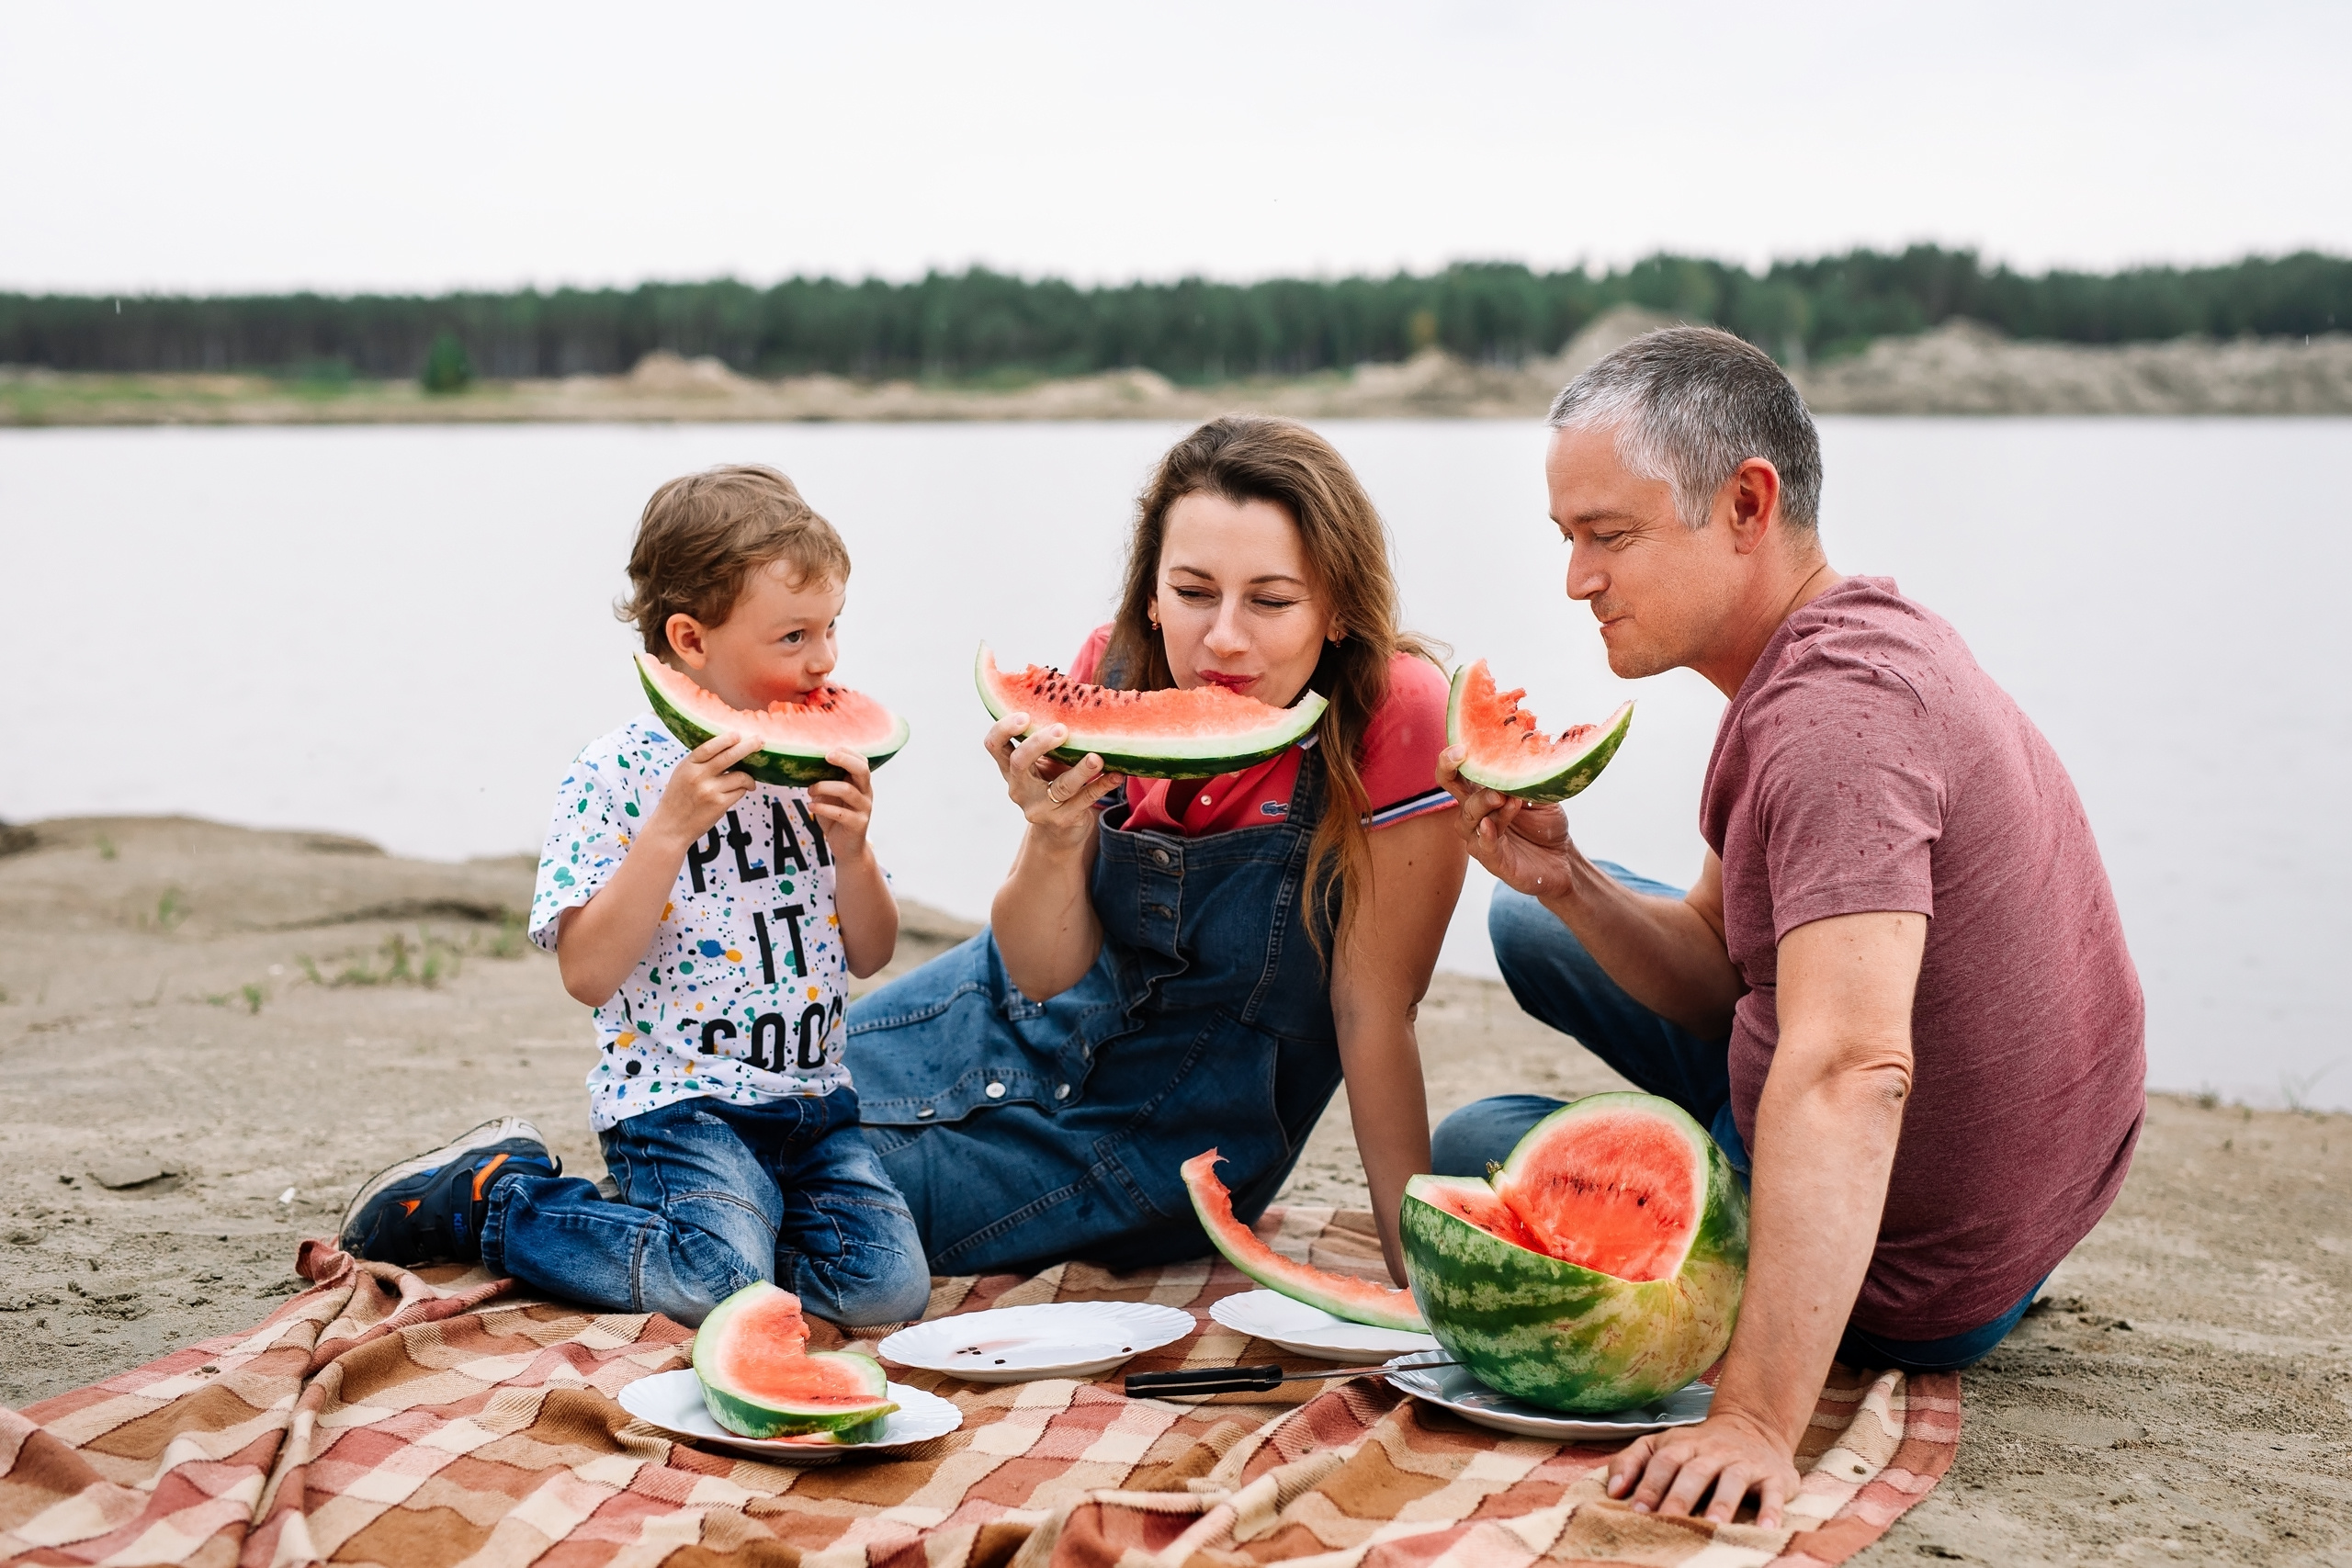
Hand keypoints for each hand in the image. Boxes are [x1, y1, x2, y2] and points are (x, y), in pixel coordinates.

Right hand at [647, 731, 762, 848]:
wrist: (671, 826)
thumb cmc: (679, 798)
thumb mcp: (682, 774)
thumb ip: (700, 762)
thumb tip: (728, 748)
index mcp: (688, 765)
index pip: (709, 747)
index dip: (726, 739)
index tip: (738, 734)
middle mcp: (699, 776)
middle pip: (729, 757)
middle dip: (748, 747)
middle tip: (760, 741)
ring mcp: (710, 791)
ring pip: (740, 776)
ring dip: (748, 778)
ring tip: (748, 781)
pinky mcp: (719, 805)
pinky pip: (740, 791)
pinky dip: (742, 790)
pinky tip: (738, 792)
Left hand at [807, 750, 879, 862]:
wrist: (847, 848)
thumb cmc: (836, 818)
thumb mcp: (831, 797)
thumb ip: (826, 783)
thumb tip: (808, 766)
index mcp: (861, 784)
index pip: (862, 762)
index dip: (847, 753)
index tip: (828, 751)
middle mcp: (866, 794)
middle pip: (862, 771)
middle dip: (844, 760)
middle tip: (826, 757)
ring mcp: (864, 809)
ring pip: (847, 791)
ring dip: (824, 787)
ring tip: (810, 791)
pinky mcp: (858, 824)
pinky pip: (840, 813)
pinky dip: (823, 808)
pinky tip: (811, 806)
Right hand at [984, 713, 1123, 842]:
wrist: (1060, 831)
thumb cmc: (1054, 783)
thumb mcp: (1046, 762)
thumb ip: (1050, 740)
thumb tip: (1076, 698)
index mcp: (1010, 768)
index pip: (994, 745)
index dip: (1004, 729)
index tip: (1024, 715)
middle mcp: (1019, 788)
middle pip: (1018, 763)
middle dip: (1038, 744)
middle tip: (1061, 729)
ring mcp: (1039, 807)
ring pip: (1060, 786)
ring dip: (1080, 770)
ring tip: (1096, 758)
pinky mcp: (1062, 820)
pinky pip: (1084, 801)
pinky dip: (1102, 786)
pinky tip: (1117, 774)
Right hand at [1436, 744, 1577, 901]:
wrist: (1561, 858)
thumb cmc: (1544, 823)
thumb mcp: (1539, 793)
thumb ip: (1527, 776)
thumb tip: (1527, 749)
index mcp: (1481, 793)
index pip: (1455, 774)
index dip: (1449, 761)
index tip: (1461, 749)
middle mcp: (1475, 814)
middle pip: (1454, 792)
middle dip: (1459, 777)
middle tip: (1484, 770)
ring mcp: (1480, 837)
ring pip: (1470, 818)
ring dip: (1485, 805)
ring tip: (1505, 798)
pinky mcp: (1492, 860)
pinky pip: (1483, 846)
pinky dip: (1486, 835)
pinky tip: (1490, 825)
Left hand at [1604, 1411, 1801, 1528]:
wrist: (1754, 1428)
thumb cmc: (1697, 1449)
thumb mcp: (1661, 1445)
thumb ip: (1631, 1462)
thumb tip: (1613, 1491)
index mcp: (1682, 1445)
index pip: (1663, 1461)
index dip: (1649, 1484)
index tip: (1636, 1509)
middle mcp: (1713, 1452)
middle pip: (1694, 1472)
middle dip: (1679, 1497)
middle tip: (1668, 1522)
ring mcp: (1744, 1463)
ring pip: (1732, 1480)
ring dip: (1722, 1504)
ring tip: (1713, 1527)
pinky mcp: (1774, 1476)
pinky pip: (1773, 1493)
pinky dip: (1771, 1510)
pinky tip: (1766, 1529)